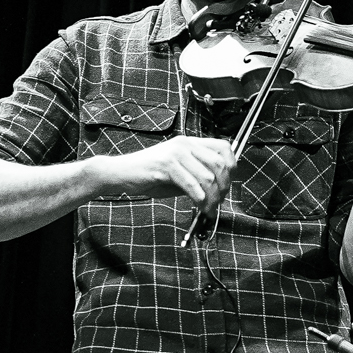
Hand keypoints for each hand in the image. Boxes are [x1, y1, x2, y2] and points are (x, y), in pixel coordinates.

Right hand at [92, 136, 237, 206]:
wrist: (121, 173)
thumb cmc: (149, 175)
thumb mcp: (179, 174)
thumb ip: (198, 177)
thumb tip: (220, 190)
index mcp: (190, 143)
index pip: (224, 147)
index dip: (232, 167)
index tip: (228, 184)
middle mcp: (185, 144)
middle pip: (220, 164)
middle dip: (224, 187)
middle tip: (219, 201)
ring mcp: (175, 153)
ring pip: (208, 177)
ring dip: (213, 198)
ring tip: (209, 208)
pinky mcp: (166, 165)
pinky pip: (192, 184)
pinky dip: (200, 199)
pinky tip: (200, 207)